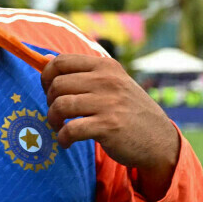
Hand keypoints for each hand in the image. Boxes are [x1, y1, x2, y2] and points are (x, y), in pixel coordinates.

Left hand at [41, 54, 179, 189]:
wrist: (159, 140)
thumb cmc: (127, 111)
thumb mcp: (112, 84)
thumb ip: (81, 73)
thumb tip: (43, 60)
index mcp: (106, 66)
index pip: (61, 61)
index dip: (46, 77)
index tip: (50, 91)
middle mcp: (108, 80)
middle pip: (57, 84)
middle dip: (49, 101)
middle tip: (58, 113)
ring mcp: (109, 103)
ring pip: (60, 105)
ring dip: (52, 120)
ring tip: (59, 127)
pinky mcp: (109, 126)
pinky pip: (70, 130)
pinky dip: (62, 138)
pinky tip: (67, 141)